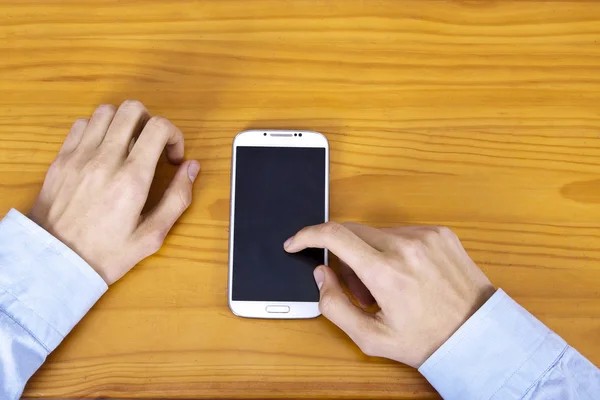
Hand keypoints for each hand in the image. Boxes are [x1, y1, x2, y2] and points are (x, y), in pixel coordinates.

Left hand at [29, 100, 199, 284]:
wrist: (54, 262)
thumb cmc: (105, 254)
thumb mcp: (152, 236)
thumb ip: (177, 199)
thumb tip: (191, 168)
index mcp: (131, 180)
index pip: (158, 127)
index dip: (174, 135)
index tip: (172, 158)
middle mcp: (105, 160)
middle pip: (132, 109)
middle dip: (151, 121)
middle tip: (152, 146)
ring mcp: (79, 156)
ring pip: (106, 111)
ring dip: (124, 122)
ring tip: (129, 146)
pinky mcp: (61, 159)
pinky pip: (82, 124)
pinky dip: (98, 128)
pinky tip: (104, 150)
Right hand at [284, 222, 494, 367]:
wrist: (478, 334)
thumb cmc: (427, 340)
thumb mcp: (371, 337)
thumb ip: (334, 305)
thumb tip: (321, 274)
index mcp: (385, 272)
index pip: (333, 235)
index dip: (307, 234)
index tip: (296, 242)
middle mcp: (405, 245)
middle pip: (352, 232)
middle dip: (343, 256)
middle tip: (357, 288)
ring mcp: (425, 236)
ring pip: (376, 233)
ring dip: (370, 254)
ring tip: (389, 287)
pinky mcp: (439, 232)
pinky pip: (401, 233)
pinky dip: (394, 250)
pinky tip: (408, 275)